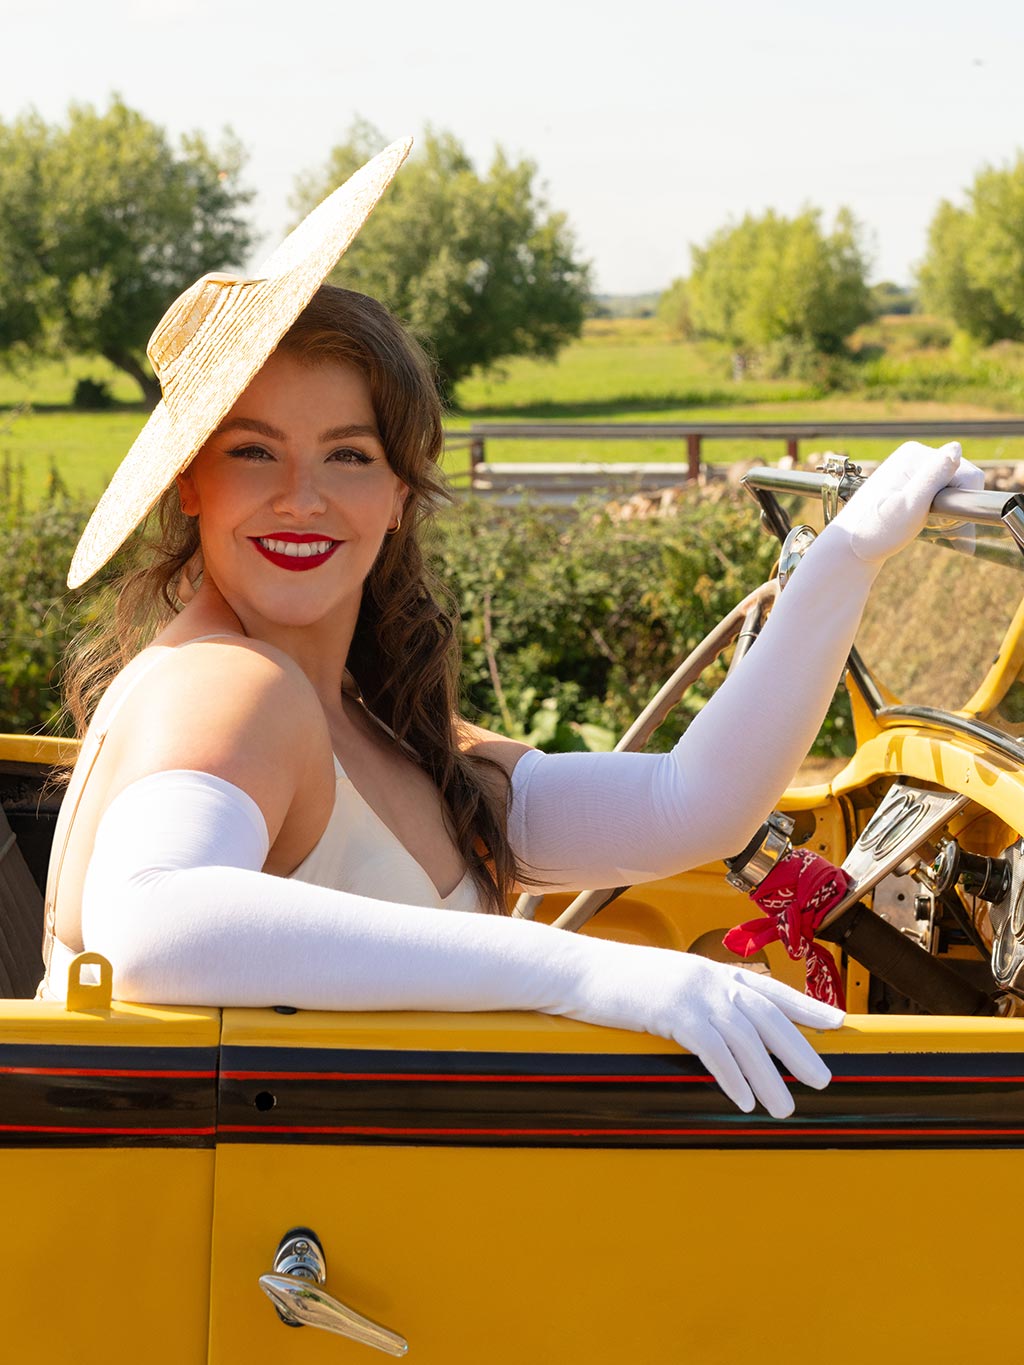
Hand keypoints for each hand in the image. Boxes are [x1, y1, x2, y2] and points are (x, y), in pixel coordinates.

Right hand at [576, 945, 843, 1117]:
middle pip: (768, 1016)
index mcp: (711, 970)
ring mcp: (691, 992)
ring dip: (769, 1076)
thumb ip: (698, 997)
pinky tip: (743, 1100)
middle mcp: (709, 978)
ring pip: (745, 1038)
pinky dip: (731, 1076)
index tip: (837, 1023)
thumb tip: (723, 1025)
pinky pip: (711, 1048)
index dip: (807, 1006)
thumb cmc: (618, 982)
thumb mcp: (667, 981)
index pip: (770, 989)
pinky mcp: (671, 1012)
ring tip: (784, 1107)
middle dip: (799, 1049)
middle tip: (823, 1079)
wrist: (576, 971)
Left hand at [833, 441, 982, 564]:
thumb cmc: (876, 531)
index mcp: (915, 454)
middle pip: (963, 482)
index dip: (961, 502)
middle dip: (955, 509)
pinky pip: (944, 498)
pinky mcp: (914, 485)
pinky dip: (942, 516)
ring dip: (949, 515)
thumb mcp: (909, 506)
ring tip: (925, 527)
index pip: (967, 474)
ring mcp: (915, 470)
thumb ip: (934, 477)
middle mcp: (916, 456)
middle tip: (932, 527)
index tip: (938, 519)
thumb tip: (956, 448)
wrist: (850, 549)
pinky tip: (926, 526)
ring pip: (955, 492)